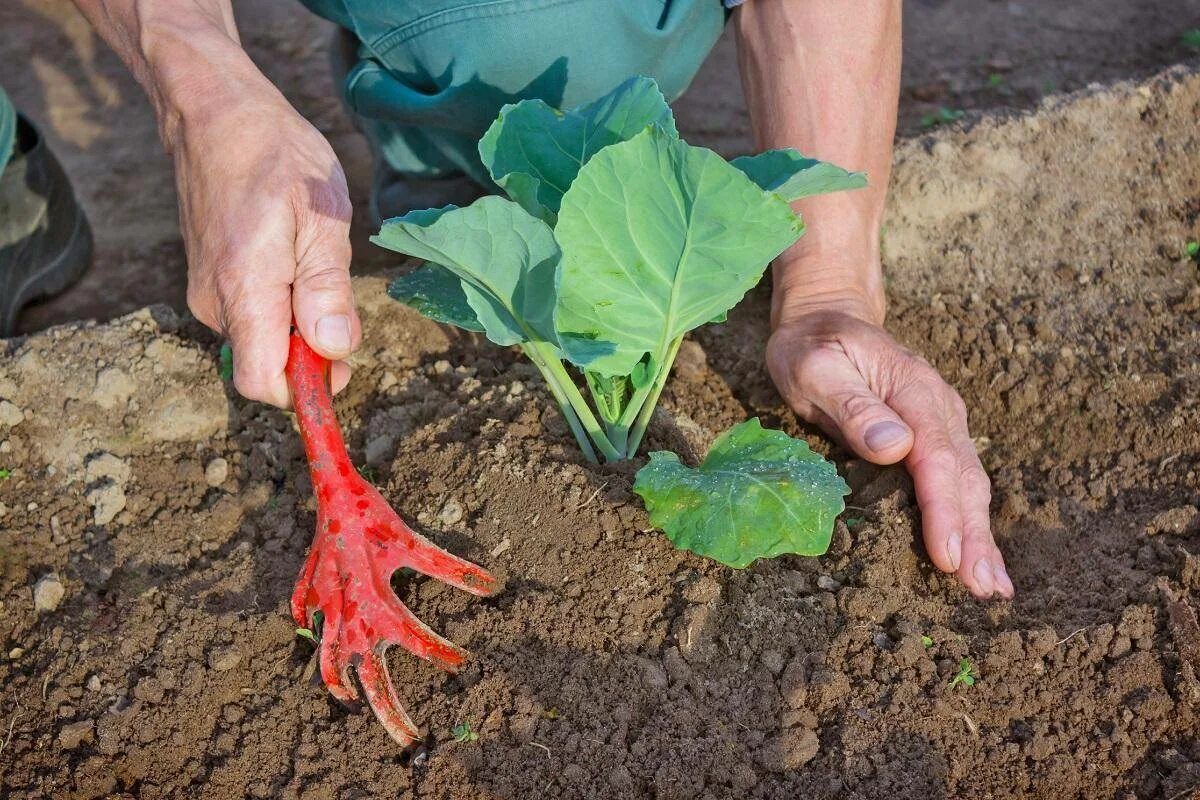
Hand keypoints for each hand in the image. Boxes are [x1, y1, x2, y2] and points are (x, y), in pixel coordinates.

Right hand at [173, 78, 360, 406]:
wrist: (215, 113)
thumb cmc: (275, 156)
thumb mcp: (321, 219)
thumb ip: (327, 290)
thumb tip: (334, 349)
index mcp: (243, 292)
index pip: (262, 383)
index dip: (305, 391)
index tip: (341, 366)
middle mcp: (214, 302)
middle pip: (267, 366)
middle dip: (311, 355)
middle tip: (341, 305)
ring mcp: (206, 292)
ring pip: (261, 340)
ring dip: (297, 325)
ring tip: (315, 264)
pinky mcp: (208, 280)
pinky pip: (250, 315)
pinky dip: (280, 305)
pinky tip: (295, 259)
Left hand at [767, 293, 1013, 599]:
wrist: (827, 319)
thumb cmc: (813, 347)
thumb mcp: (816, 368)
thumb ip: (854, 406)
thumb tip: (896, 446)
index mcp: (912, 391)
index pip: (936, 459)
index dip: (943, 510)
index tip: (947, 556)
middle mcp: (940, 408)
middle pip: (965, 478)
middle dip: (975, 536)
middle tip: (984, 589)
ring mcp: (944, 422)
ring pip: (970, 484)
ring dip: (981, 536)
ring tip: (991, 586)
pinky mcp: (938, 436)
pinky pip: (959, 482)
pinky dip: (971, 520)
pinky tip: (978, 556)